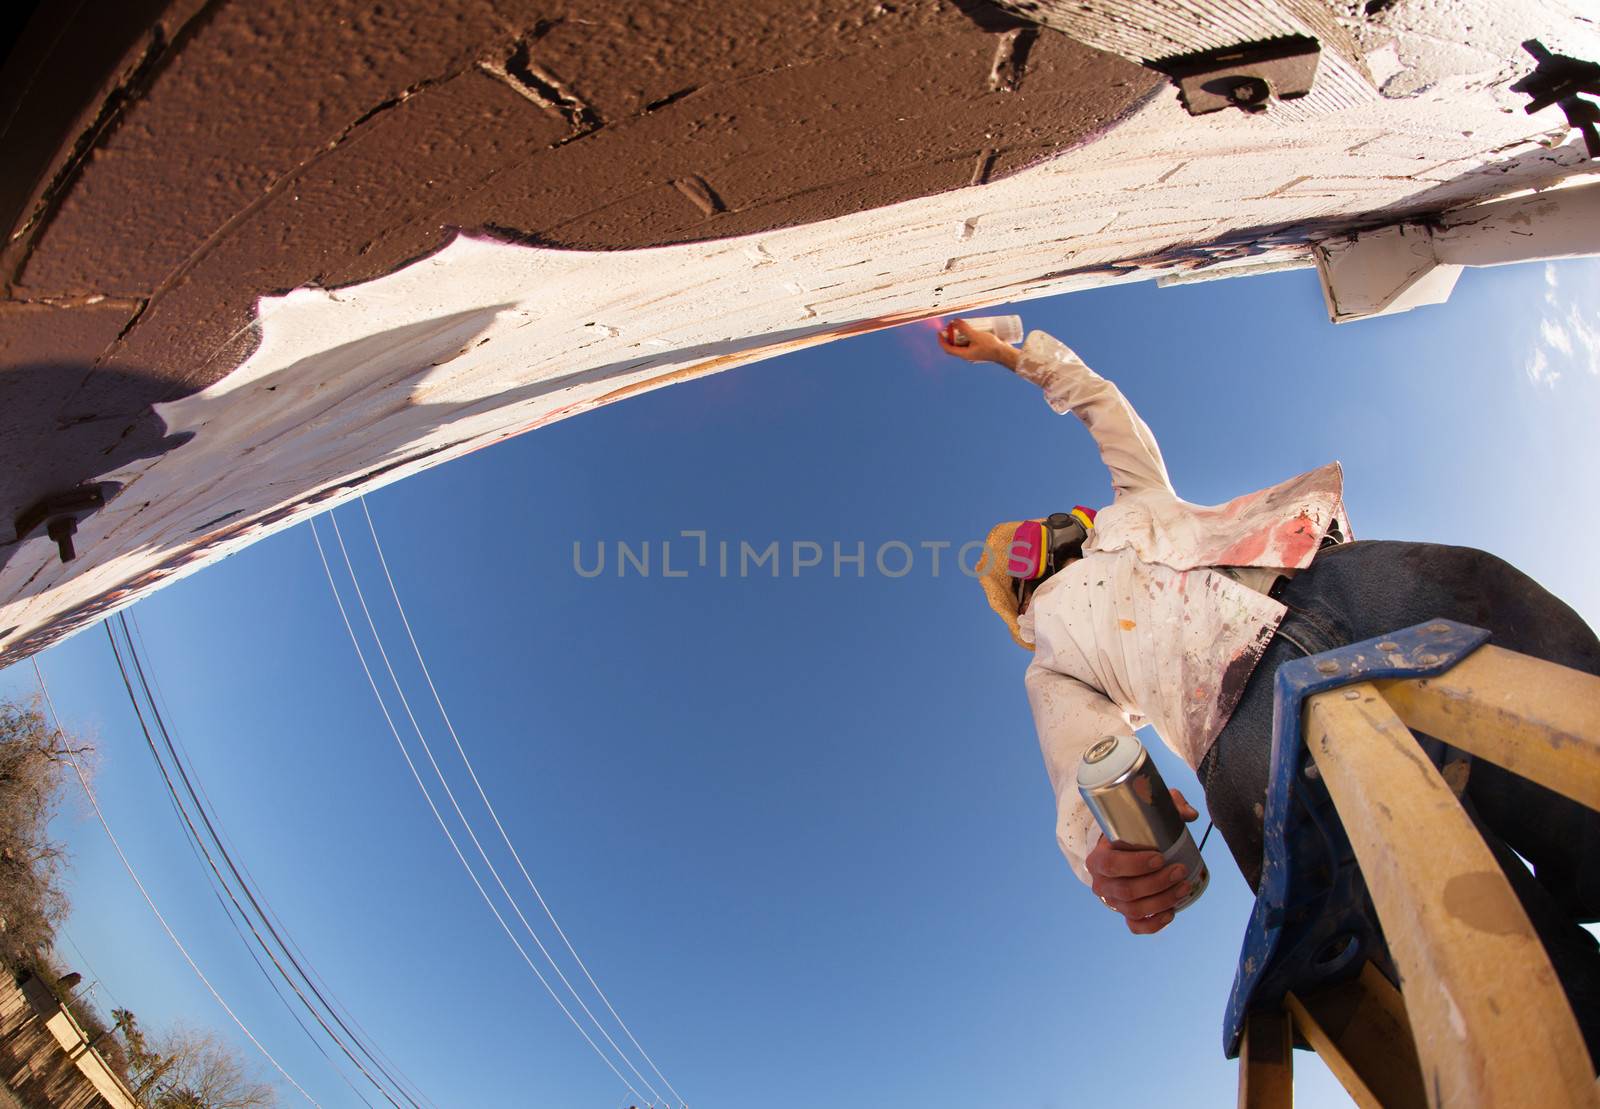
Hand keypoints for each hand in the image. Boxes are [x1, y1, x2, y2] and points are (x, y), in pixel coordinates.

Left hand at [937, 319, 1020, 369]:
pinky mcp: (980, 349)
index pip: (947, 348)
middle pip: (954, 345)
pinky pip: (970, 342)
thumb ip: (964, 328)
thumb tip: (954, 321)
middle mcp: (967, 354)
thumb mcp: (975, 336)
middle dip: (951, 335)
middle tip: (952, 325)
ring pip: (963, 343)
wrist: (1005, 354)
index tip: (939, 332)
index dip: (941, 340)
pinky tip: (973, 328)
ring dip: (960, 334)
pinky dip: (969, 336)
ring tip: (963, 324)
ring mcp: (974, 353)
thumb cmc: (991, 347)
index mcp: (963, 354)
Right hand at [1086, 788, 1200, 934]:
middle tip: (1180, 870)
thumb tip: (1190, 815)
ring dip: (1163, 900)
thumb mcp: (1143, 814)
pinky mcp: (1125, 913)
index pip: (1111, 865)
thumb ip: (1166, 806)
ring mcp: (1112, 901)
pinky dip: (1154, 924)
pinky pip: (1136, 926)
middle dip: (1157, 883)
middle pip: (1126, 891)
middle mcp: (1101, 883)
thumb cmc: (1132, 832)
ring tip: (1184, 887)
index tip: (1160, 857)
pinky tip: (1171, 912)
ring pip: (1134, 909)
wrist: (1119, 852)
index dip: (1135, 864)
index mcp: (1098, 857)